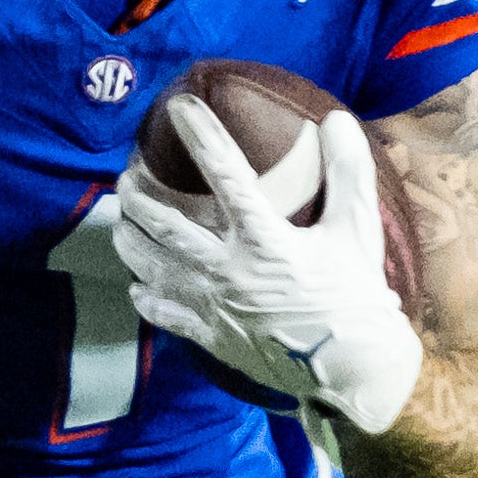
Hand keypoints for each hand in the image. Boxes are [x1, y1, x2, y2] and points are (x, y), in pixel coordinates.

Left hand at [113, 103, 425, 437]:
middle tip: (126, 176)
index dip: (202, 136)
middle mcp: (231, 271)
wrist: (352, 370)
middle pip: (166, 226)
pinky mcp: (212, 337)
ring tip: (120, 221)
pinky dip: (146, 298)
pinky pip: (165, 315)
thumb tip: (336, 119)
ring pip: (154, 268)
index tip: (179, 106)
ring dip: (131, 241)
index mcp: (266, 240)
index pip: (226, 175)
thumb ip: (348, 172)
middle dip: (139, 197)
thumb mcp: (357, 230)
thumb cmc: (356, 297)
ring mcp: (216, 307)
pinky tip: (137, 285)